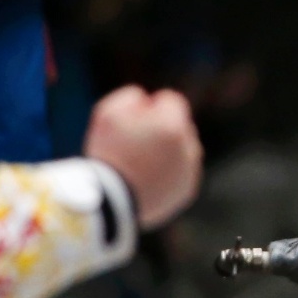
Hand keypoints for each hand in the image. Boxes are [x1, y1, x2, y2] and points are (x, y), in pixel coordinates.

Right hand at [84, 86, 202, 229]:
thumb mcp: (108, 114)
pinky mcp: (187, 190)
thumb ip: (131, 97)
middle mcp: (189, 147)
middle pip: (179, 126)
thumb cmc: (107, 153)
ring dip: (166, 151)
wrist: (109, 200)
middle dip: (161, 128)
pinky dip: (166, 173)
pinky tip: (145, 177)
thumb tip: (146, 99)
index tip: (135, 117)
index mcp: (173, 125)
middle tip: (133, 142)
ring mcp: (190, 170)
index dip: (151, 105)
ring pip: (182, 150)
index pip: (171, 101)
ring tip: (138, 161)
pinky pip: (179, 173)